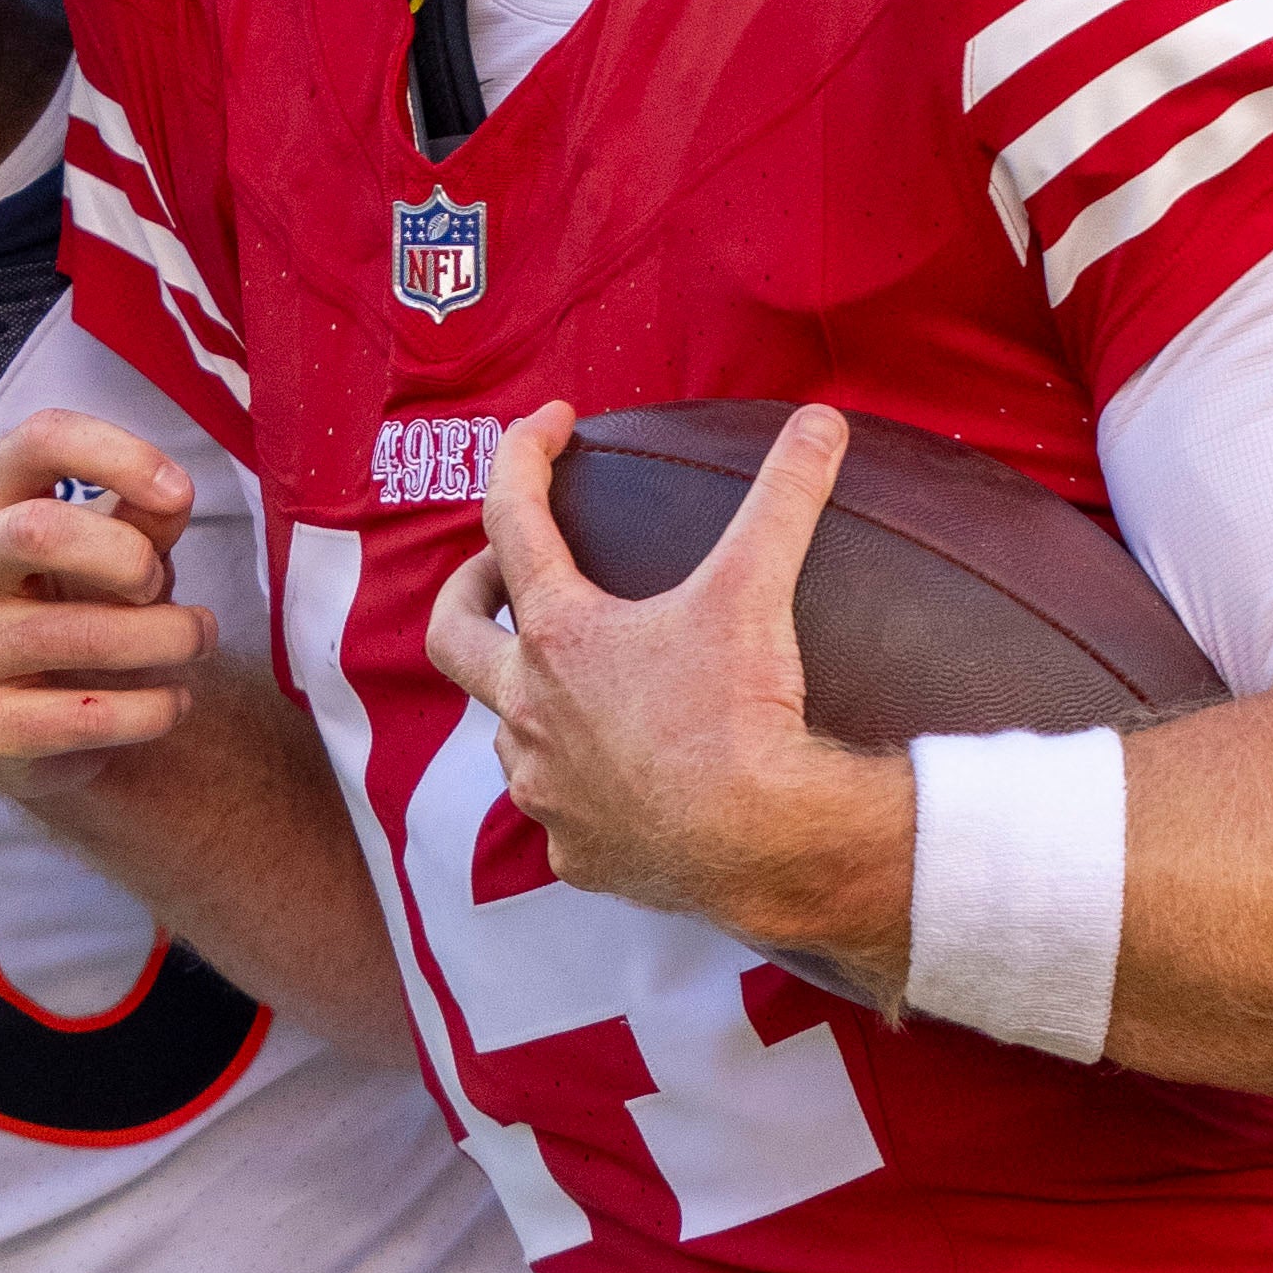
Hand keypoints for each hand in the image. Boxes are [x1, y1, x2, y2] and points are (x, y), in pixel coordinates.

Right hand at [0, 409, 210, 808]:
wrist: (32, 728)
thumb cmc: (74, 607)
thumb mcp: (113, 551)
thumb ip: (143, 517)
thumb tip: (172, 494)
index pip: (38, 441)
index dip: (119, 454)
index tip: (180, 491)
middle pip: (35, 532)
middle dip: (126, 556)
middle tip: (162, 583)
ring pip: (74, 635)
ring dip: (164, 638)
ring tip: (197, 640)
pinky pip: (82, 718)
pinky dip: (148, 709)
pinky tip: (171, 702)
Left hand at [427, 401, 910, 991]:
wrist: (764, 843)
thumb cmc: (743, 715)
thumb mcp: (756, 589)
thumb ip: (783, 494)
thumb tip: (820, 421)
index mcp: (559, 636)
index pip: (512, 518)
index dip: (523, 455)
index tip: (549, 425)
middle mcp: (528, 710)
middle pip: (451, 635)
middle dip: (467, 591)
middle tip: (497, 571)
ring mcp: (543, 787)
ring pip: (505, 729)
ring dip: (527, 695)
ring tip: (576, 682)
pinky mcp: (574, 851)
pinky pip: (558, 810)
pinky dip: (577, 784)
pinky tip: (620, 780)